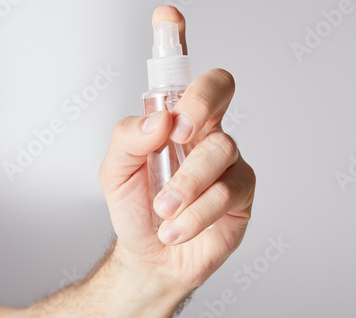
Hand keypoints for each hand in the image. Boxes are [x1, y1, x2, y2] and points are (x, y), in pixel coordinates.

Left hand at [99, 6, 255, 291]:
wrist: (153, 256)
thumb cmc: (136, 209)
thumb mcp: (115, 172)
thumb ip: (129, 138)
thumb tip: (160, 119)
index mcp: (174, 121)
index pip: (181, 75)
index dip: (176, 41)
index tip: (167, 18)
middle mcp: (204, 133)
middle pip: (221, 88)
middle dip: (200, 100)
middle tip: (177, 132)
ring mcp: (226, 162)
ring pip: (220, 148)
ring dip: (186, 183)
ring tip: (164, 209)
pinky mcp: (240, 192)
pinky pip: (227, 191)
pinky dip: (197, 212)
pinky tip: (177, 227)